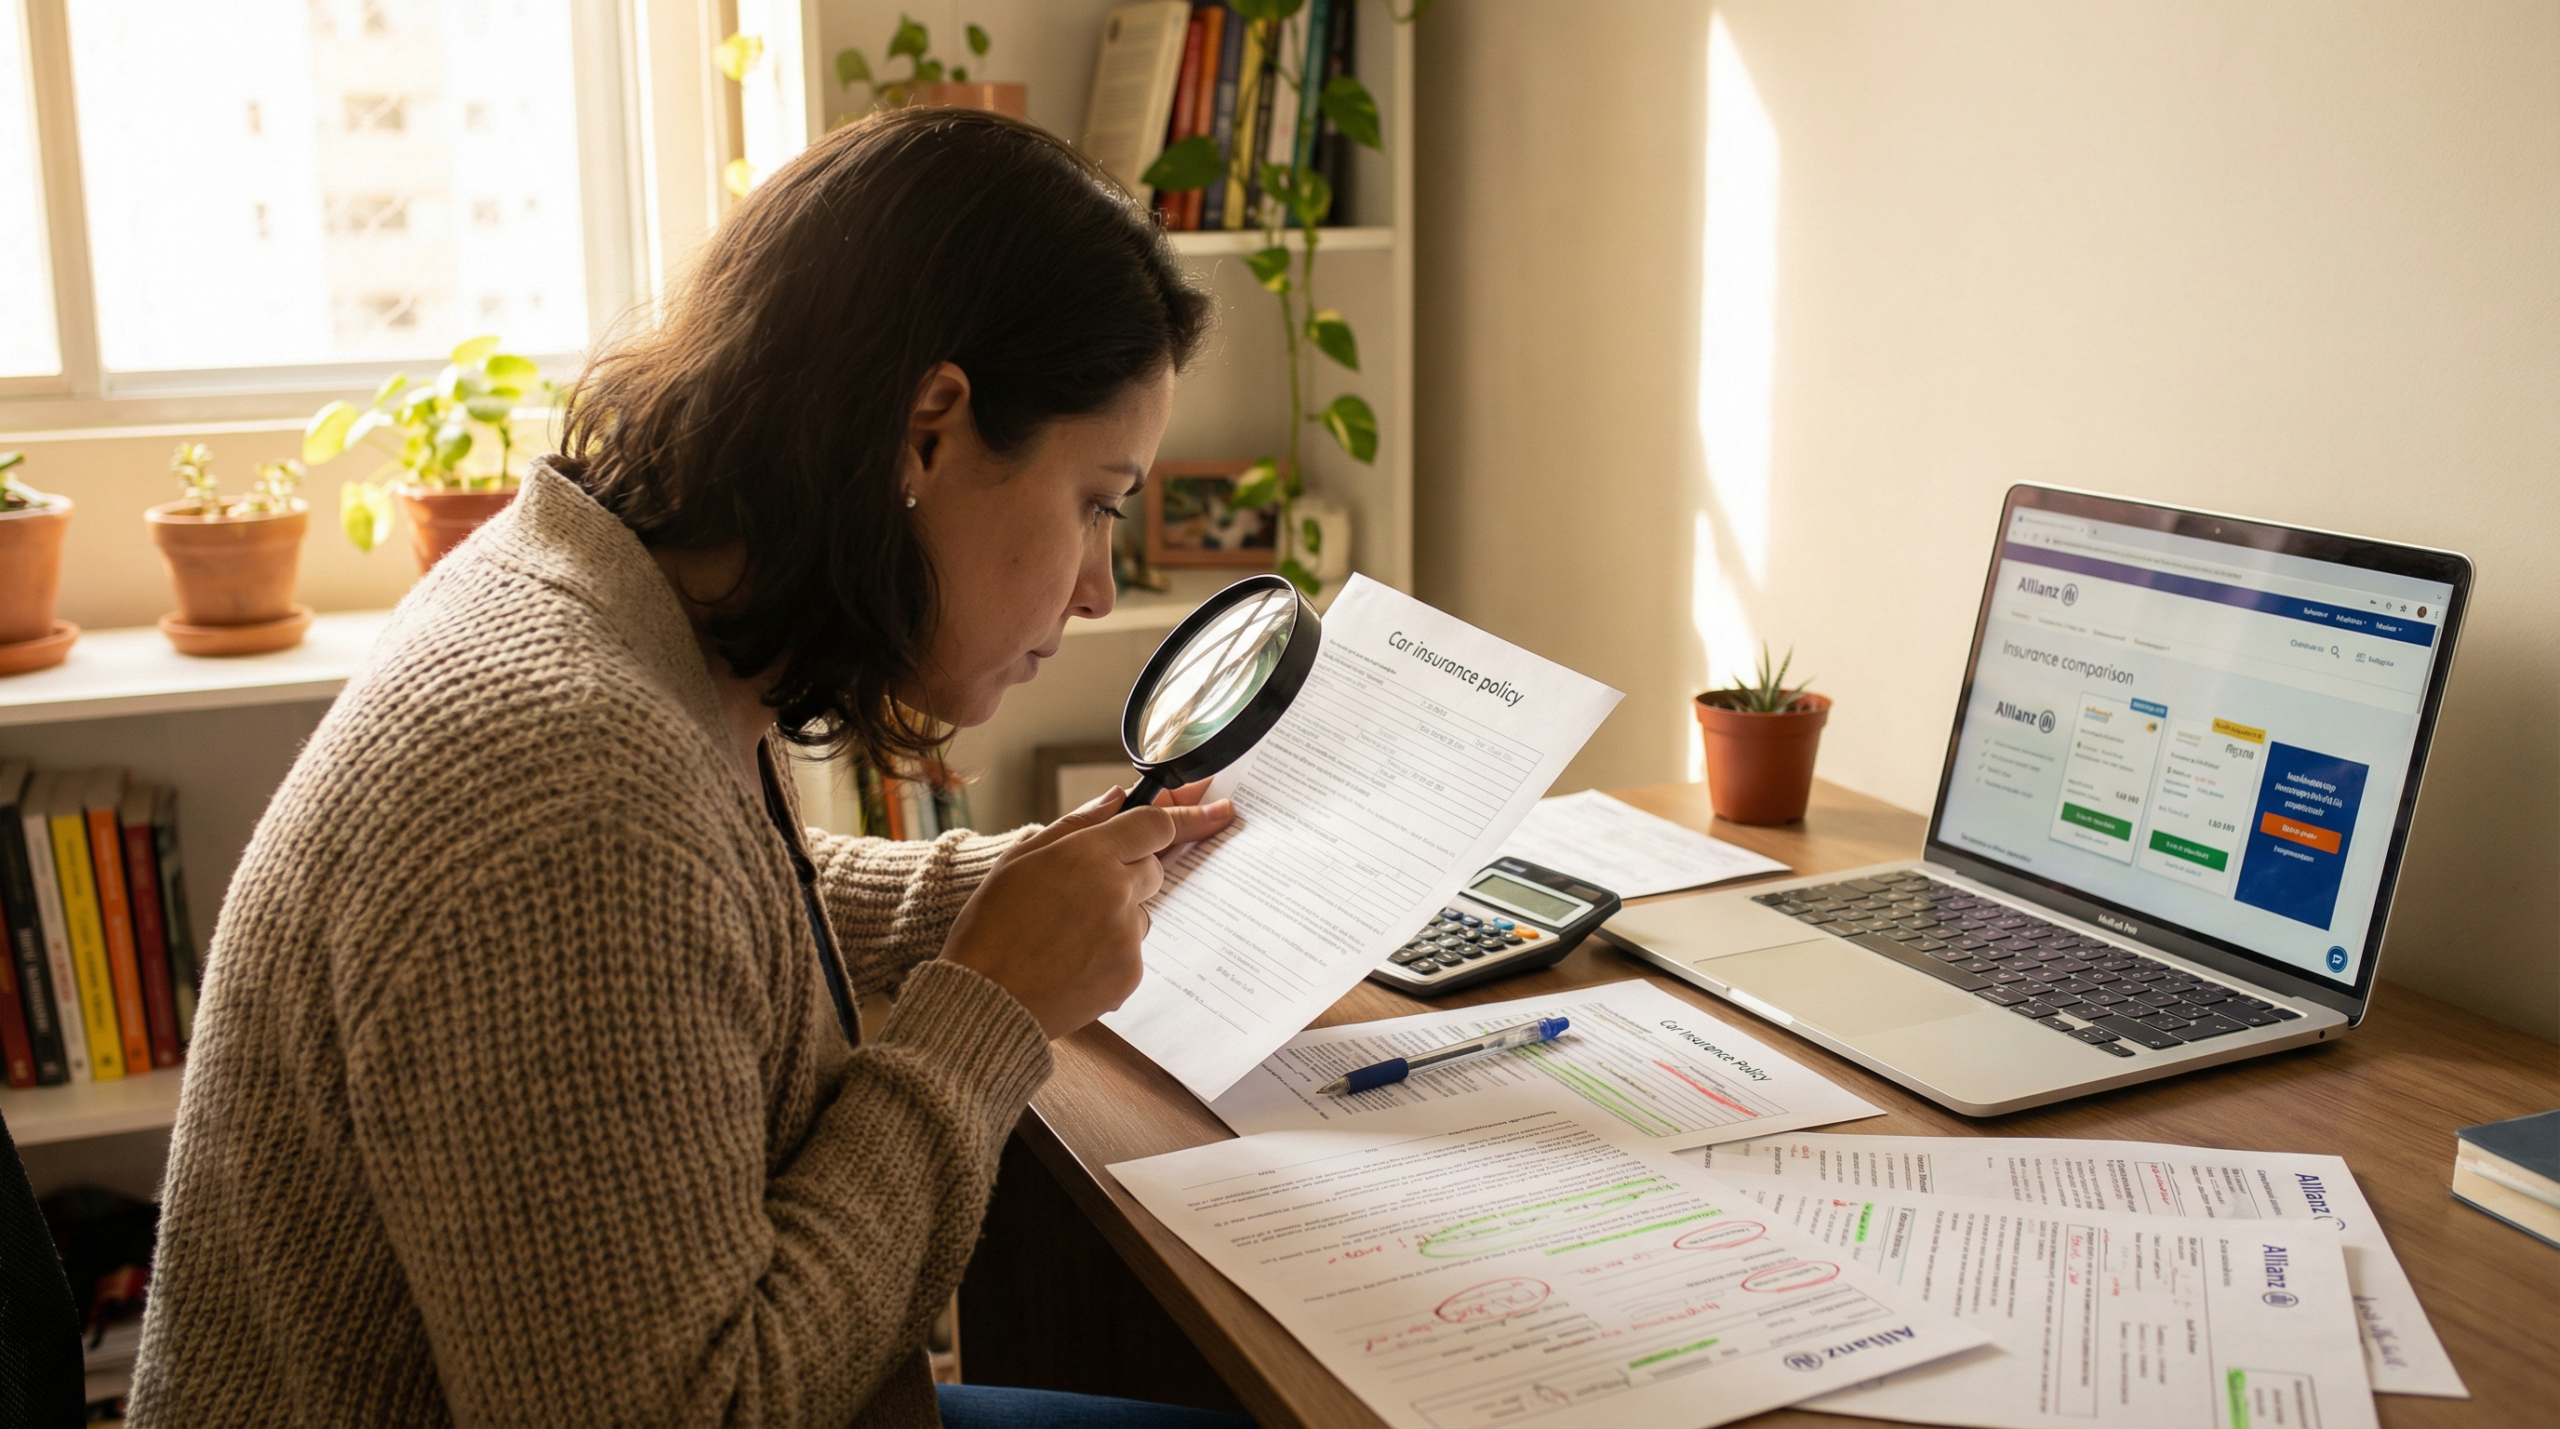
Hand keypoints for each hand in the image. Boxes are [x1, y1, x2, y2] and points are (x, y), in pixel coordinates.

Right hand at [942, 786, 1235, 1039]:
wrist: (986, 1003)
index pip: (1156, 825)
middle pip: (1155, 867)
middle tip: (1087, 888)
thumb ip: (1077, 825)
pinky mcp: (1130, 973)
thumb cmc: (992, 928)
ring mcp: (1127, 935)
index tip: (1218, 811)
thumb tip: (1117, 798)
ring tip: (1065, 933)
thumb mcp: (1020, 860)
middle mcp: (1115, 891)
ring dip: (1119, 912)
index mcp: (1087, 855)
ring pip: (1142, 910)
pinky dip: (1112, 950)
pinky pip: (1133, 949)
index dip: (1186, 816)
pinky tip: (1072, 959)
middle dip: (1132, 869)